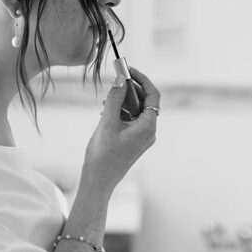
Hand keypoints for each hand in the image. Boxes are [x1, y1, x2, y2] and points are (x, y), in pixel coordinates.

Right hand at [82, 64, 160, 195]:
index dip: (142, 79)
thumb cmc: (102, 155)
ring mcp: (143, 138)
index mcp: (147, 127)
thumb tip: (121, 79)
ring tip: (106, 101)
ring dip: (124, 101)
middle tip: (115, 80)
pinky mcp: (134, 142)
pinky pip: (132, 120)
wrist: (98, 182)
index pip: (153, 95)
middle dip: (131, 89)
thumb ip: (114, 99)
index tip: (128, 69)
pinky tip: (106, 112)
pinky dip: (122, 112)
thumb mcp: (106, 123)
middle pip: (146, 102)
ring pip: (138, 111)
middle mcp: (149, 132)